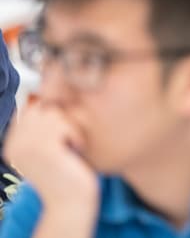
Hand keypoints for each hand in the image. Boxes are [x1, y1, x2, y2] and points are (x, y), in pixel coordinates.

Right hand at [4, 102, 98, 218]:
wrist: (72, 199)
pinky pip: (64, 123)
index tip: (62, 134)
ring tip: (73, 143)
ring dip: (71, 126)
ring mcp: (26, 147)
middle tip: (70, 139)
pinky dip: (76, 133)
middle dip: (63, 118)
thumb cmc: (67, 167)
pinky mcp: (43, 150)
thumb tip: (46, 90)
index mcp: (13, 141)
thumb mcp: (51, 142)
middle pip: (43, 106)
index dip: (54, 114)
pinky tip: (76, 149)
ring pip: (55, 112)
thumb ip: (44, 121)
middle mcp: (14, 144)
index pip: (32, 107)